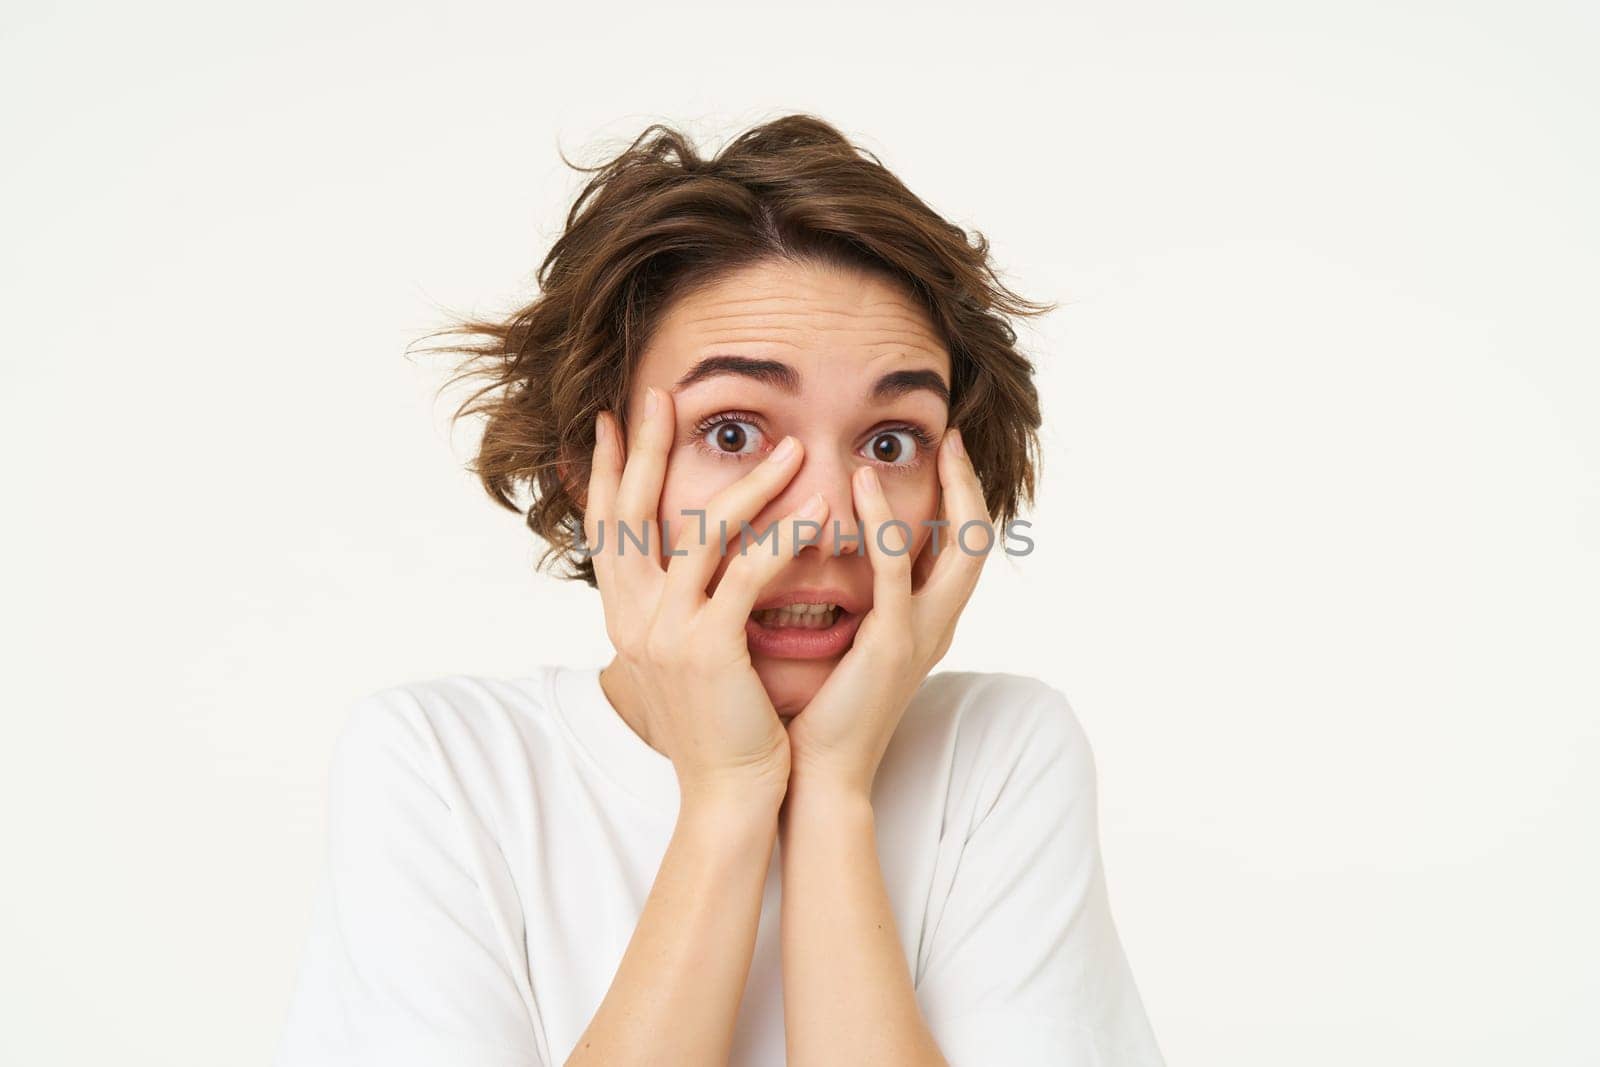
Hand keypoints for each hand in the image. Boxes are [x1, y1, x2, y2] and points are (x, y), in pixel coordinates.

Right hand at [585, 385, 824, 805]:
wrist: (727, 792)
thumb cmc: (720, 724)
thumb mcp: (684, 655)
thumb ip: (679, 606)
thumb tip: (686, 564)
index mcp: (625, 615)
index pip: (608, 525)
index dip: (610, 470)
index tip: (615, 420)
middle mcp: (634, 617)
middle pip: (633, 511)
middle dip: (647, 448)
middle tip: (660, 394)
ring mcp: (666, 631)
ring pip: (701, 532)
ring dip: (749, 482)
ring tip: (790, 448)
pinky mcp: (709, 647)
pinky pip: (747, 574)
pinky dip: (783, 537)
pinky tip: (816, 511)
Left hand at [784, 427, 991, 797]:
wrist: (813, 776)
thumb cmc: (816, 712)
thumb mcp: (844, 643)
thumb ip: (852, 601)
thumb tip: (824, 556)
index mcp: (926, 624)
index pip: (960, 549)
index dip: (960, 498)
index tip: (946, 451)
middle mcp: (936, 626)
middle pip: (979, 541)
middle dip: (972, 485)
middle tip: (955, 437)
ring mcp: (921, 635)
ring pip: (961, 549)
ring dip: (951, 492)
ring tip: (934, 445)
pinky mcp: (891, 645)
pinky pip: (895, 571)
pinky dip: (884, 523)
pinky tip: (864, 484)